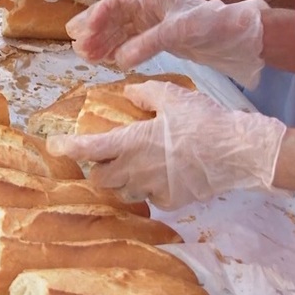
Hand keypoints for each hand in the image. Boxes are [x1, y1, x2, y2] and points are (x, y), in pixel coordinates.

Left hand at [47, 81, 286, 209]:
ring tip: (134, 165)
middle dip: (97, 168)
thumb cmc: (205, 120)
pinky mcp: (171, 201)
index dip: (67, 148)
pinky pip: (149, 197)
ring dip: (121, 180)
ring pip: (122, 191)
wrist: (240, 152)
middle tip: (107, 155)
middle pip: (99, 178)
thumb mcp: (173, 96)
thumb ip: (144, 94)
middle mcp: (135, 169)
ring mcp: (153, 188)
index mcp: (131, 142)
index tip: (54, 145)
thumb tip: (129, 93)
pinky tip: (161, 175)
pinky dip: (148, 188)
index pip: (88, 149)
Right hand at [67, 0, 267, 87]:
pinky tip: (104, 60)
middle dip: (94, 30)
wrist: (238, 37)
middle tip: (78, 47)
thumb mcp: (180, 31)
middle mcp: (147, 7)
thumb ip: (148, 43)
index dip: (97, 15)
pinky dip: (114, 49)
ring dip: (101, 41)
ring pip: (118, 29)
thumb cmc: (212, 25)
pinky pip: (128, 41)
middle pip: (112, 15)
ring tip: (86, 57)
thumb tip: (119, 60)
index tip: (83, 33)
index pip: (116, 1)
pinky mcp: (156, 36)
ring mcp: (151, 22)